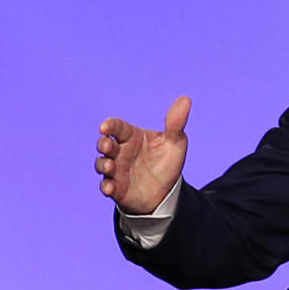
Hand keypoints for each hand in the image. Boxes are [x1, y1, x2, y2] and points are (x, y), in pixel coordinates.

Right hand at [95, 96, 190, 214]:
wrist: (167, 190)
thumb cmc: (167, 162)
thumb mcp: (175, 142)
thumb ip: (176, 123)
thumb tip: (186, 99)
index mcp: (132, 136)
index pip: (118, 127)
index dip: (110, 125)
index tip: (105, 127)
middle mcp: (120, 151)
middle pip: (105, 144)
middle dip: (103, 144)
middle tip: (107, 146)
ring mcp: (116, 169)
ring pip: (102, 164)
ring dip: (103, 164)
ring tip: (110, 166)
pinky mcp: (116, 187)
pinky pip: (106, 186)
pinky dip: (106, 186)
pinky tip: (110, 188)